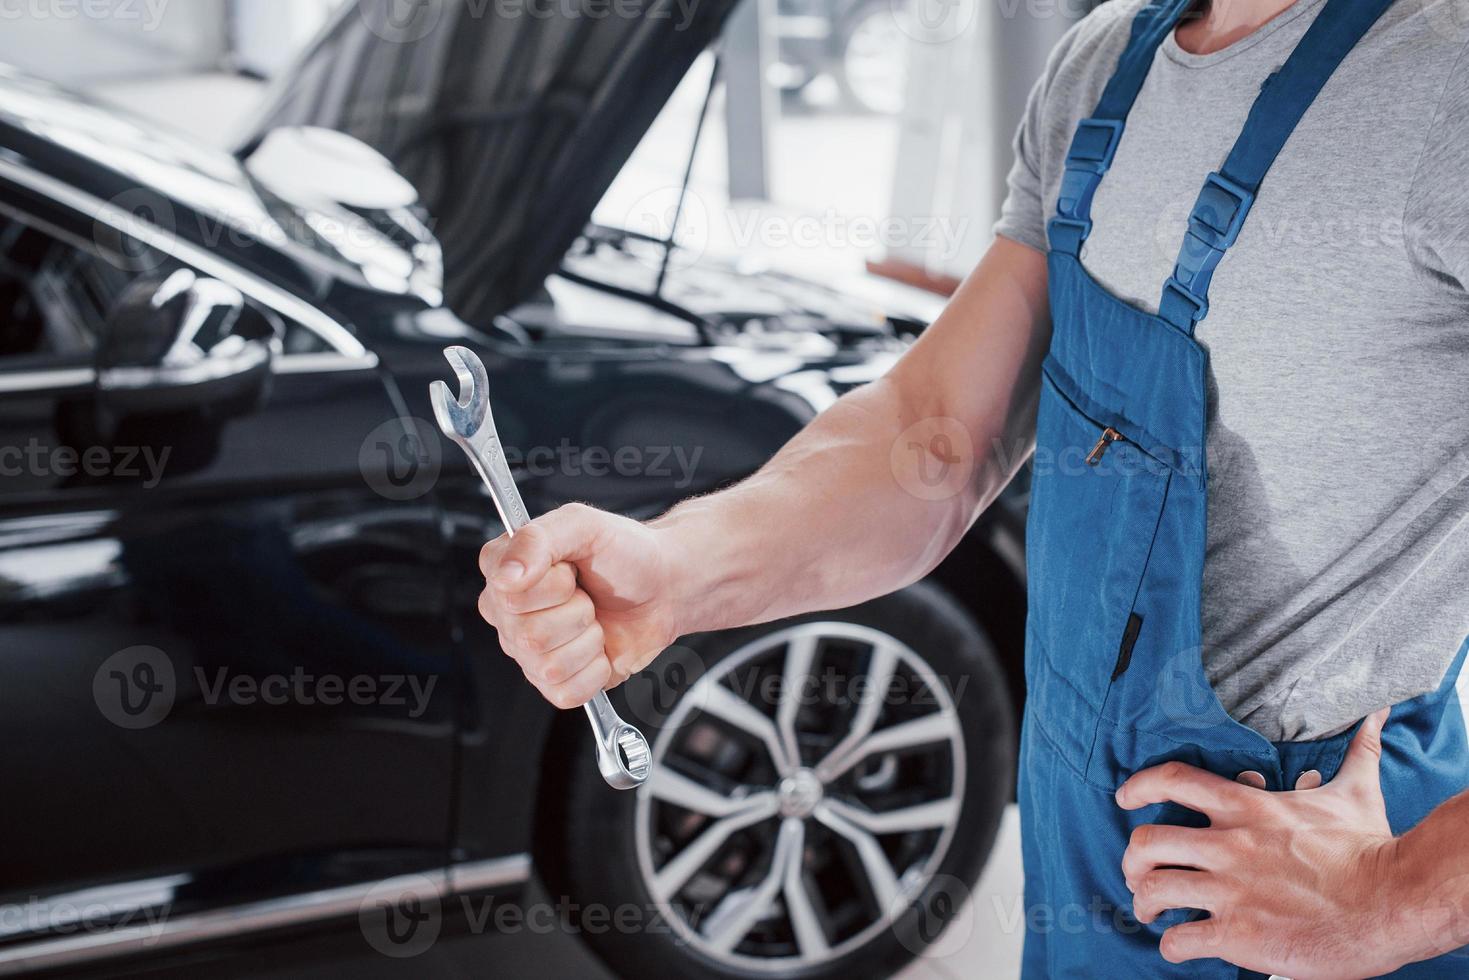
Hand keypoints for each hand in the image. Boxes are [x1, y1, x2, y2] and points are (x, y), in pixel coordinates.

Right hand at [477, 503, 682, 708]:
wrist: (665, 586)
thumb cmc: (625, 553)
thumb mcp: (583, 525)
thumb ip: (537, 539)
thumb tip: (507, 575)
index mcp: (505, 570)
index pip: (507, 594)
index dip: (550, 584)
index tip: (570, 569)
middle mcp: (509, 614)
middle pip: (528, 636)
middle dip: (576, 613)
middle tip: (588, 595)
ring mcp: (528, 652)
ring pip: (548, 666)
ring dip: (588, 641)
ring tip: (595, 618)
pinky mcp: (555, 682)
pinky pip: (565, 692)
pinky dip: (595, 671)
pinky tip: (599, 647)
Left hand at [1116, 709, 1406, 978]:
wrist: (1392, 903)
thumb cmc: (1373, 849)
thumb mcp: (1355, 792)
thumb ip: (1355, 753)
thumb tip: (1376, 716)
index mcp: (1246, 807)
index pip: (1173, 779)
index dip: (1138, 786)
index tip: (1123, 797)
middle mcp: (1227, 845)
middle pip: (1145, 843)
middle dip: (1132, 862)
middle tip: (1138, 875)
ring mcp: (1229, 890)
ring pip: (1152, 891)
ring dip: (1143, 904)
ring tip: (1149, 913)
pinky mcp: (1238, 934)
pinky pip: (1179, 940)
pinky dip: (1171, 946)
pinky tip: (1178, 947)